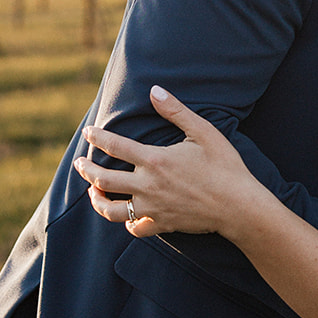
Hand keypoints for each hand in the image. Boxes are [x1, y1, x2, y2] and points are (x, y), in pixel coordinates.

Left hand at [74, 86, 262, 238]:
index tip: (88, 132)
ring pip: (111, 209)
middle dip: (86, 170)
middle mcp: (148, 185)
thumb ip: (176, 111)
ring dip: (97, 200)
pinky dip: (128, 222)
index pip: (115, 146)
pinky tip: (126, 216)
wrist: (238, 205)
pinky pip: (135, 227)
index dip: (97, 137)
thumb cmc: (224, 166)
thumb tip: (155, 90)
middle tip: (79, 163)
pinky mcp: (162, 224)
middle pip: (103, 180)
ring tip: (92, 193)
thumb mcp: (203, 132)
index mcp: (155, 160)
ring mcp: (153, 207)